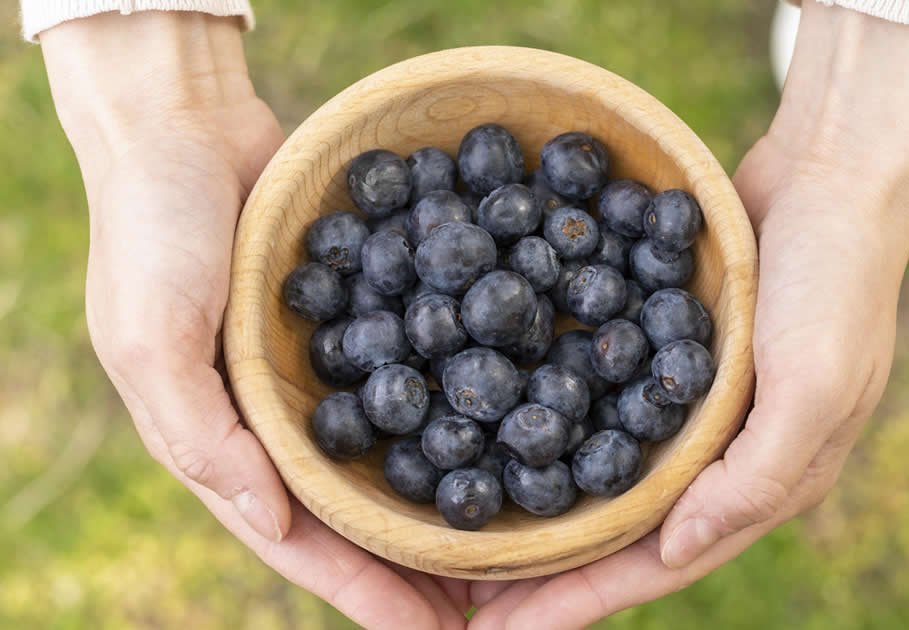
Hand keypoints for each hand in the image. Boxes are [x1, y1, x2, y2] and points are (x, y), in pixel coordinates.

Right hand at [42, 13, 467, 627]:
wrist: (185, 122)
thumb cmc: (152, 228)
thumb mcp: (151, 337)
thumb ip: (202, 434)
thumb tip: (273, 521)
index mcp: (231, 440)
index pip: (304, 539)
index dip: (365, 592)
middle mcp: (286, 416)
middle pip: (363, 511)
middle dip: (419, 566)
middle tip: (492, 609)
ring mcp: (328, 369)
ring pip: (399, 453)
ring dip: (448, 500)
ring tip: (513, 546)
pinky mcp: (364, 314)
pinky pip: (420, 370)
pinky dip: (459, 404)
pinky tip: (513, 427)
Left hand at [467, 4, 908, 627]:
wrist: (834, 174)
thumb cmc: (835, 283)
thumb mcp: (813, 387)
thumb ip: (753, 478)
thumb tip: (676, 550)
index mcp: (767, 479)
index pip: (663, 559)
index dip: (587, 599)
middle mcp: (728, 454)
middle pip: (629, 532)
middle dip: (556, 573)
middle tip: (476, 602)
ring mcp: (700, 406)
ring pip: (613, 478)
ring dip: (553, 513)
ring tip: (482, 543)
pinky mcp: (675, 356)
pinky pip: (609, 409)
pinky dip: (562, 432)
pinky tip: (510, 436)